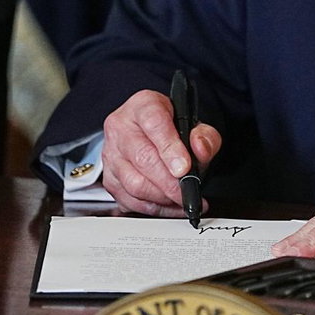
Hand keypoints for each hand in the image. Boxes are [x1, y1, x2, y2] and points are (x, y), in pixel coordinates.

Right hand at [102, 89, 221, 216]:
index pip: (154, 123)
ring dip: (161, 198)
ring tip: (181, 199)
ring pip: (133, 183)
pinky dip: (153, 209)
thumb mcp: (193, 124)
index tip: (185, 168)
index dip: (170, 148)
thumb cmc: (169, 127)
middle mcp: (121, 127)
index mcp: (143, 106)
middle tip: (188, 192)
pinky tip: (170, 206)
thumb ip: (204, 135)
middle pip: (142, 158)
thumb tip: (200, 149)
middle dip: (169, 182)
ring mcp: (112, 154)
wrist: (149, 131)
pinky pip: (129, 200)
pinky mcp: (109, 178)